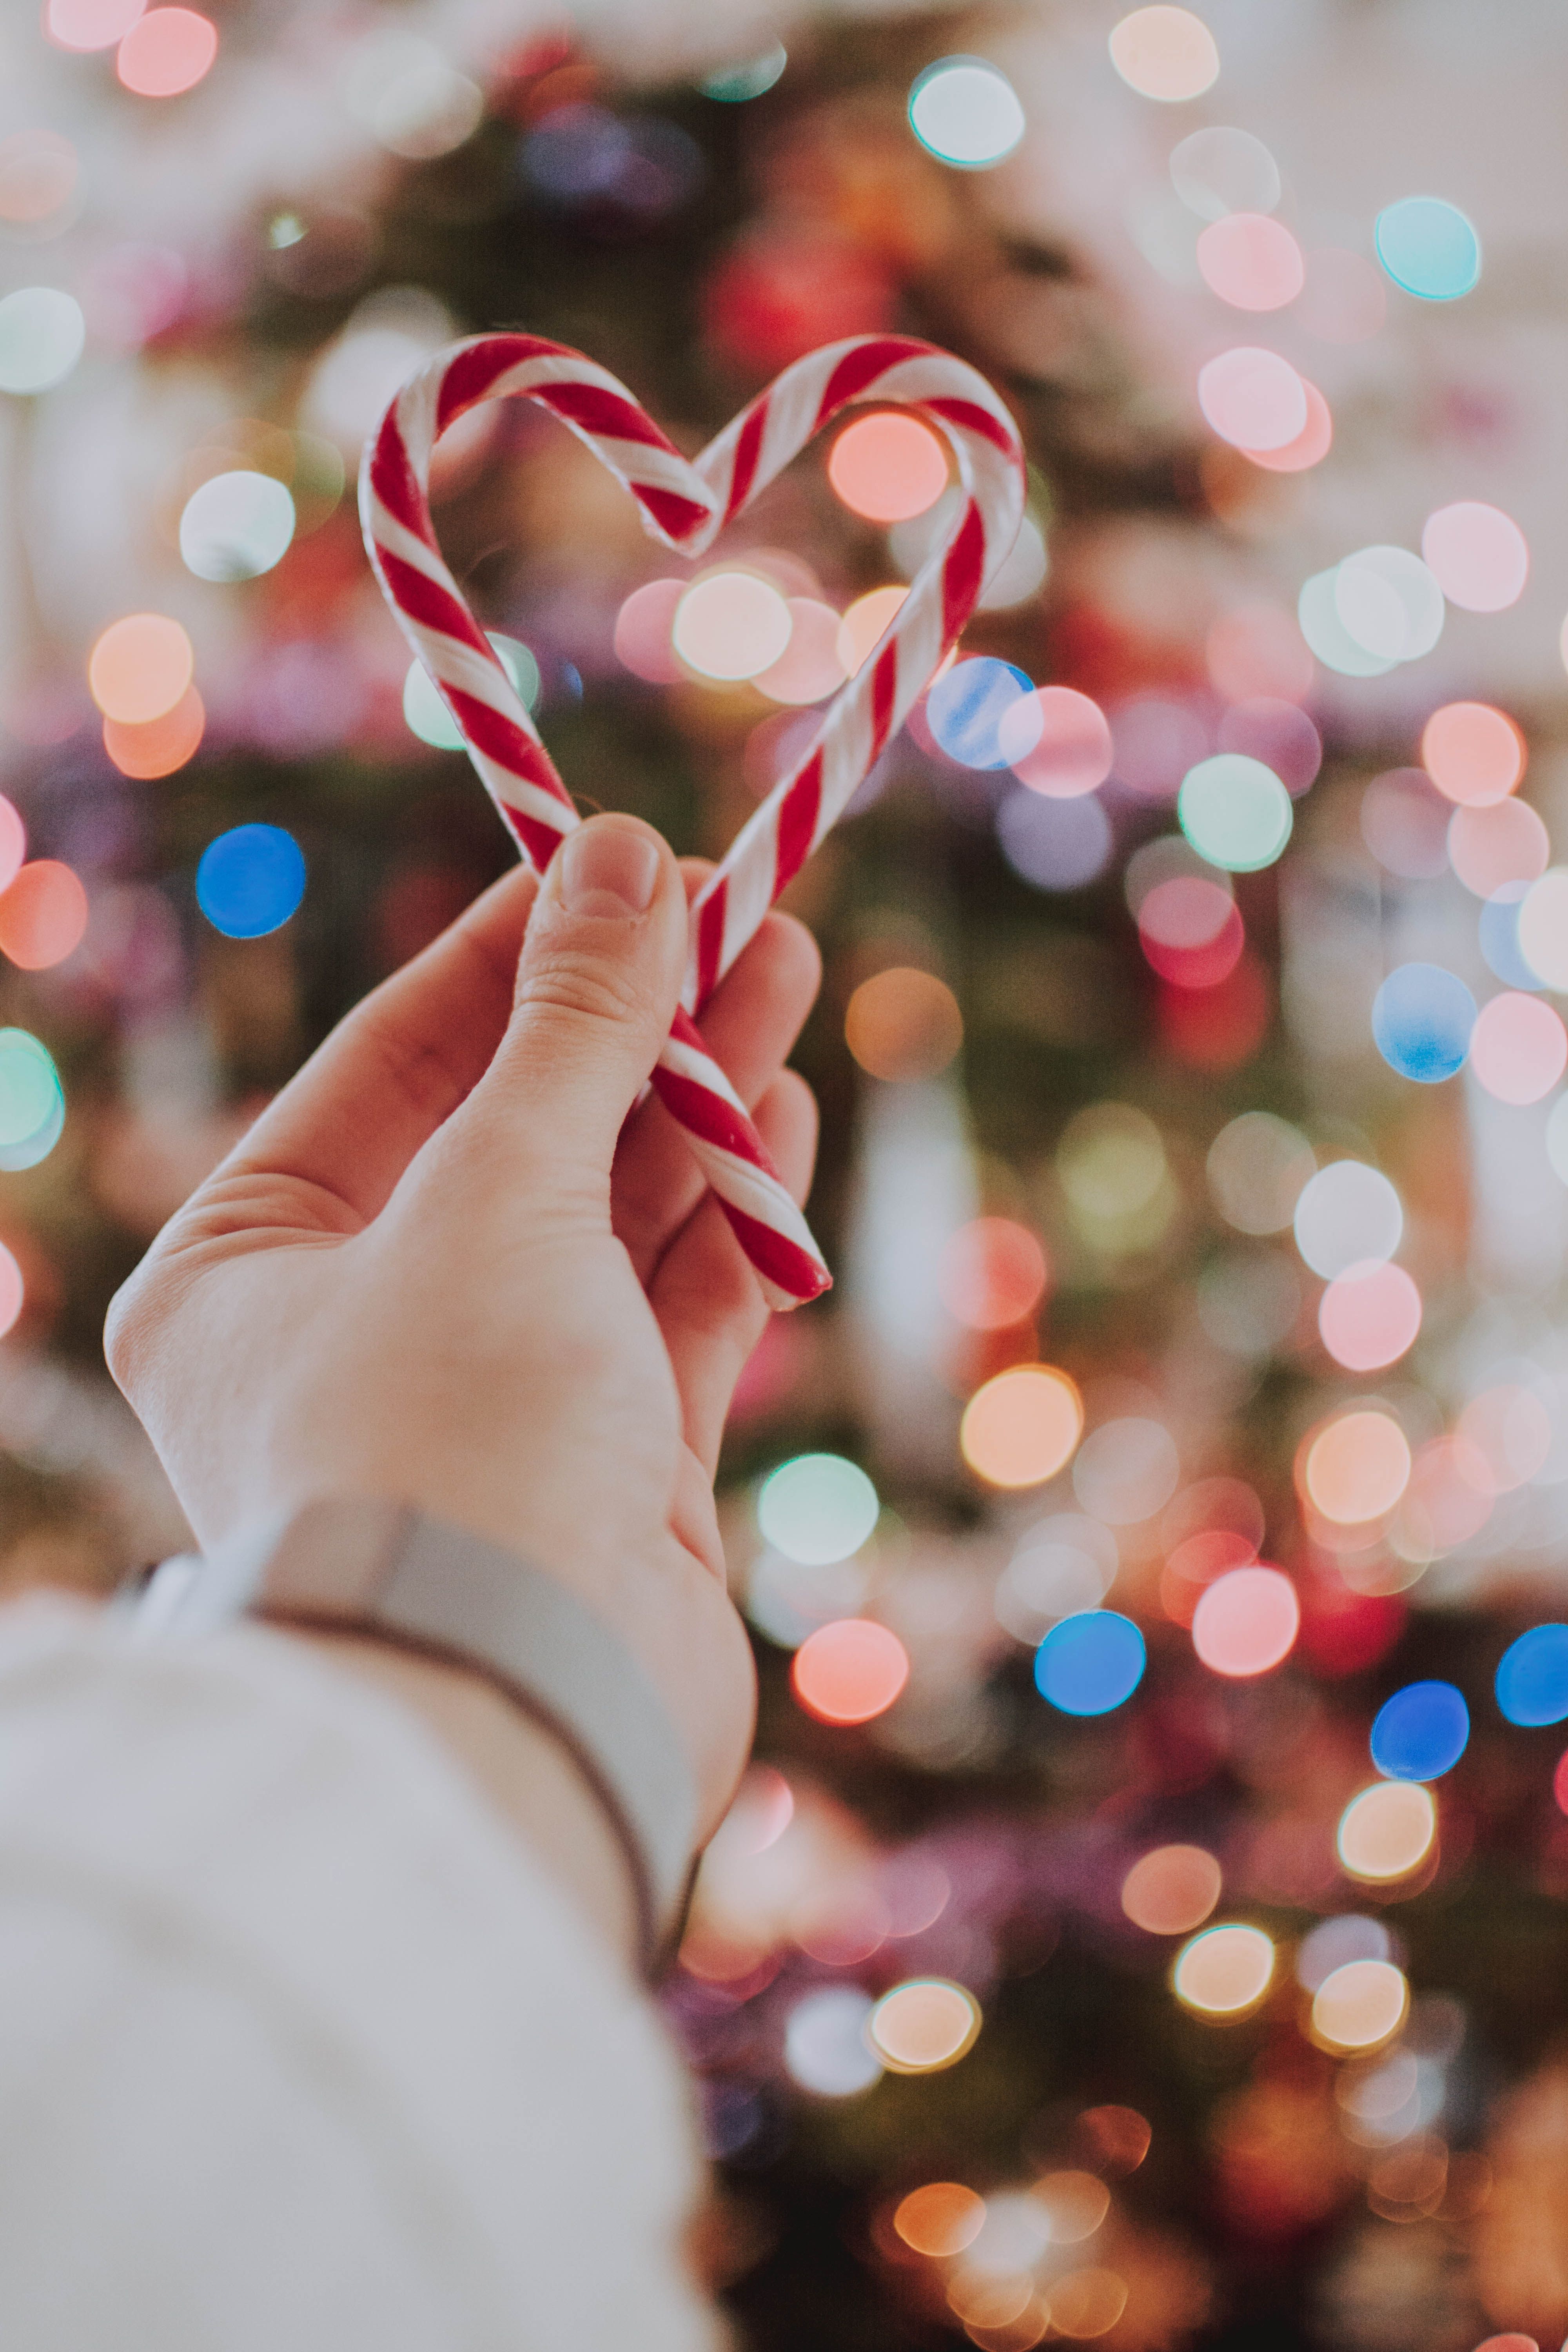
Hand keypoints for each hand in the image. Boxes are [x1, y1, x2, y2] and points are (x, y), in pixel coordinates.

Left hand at [106, 815, 820, 1842]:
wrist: (521, 1706)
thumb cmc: (451, 1434)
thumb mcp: (502, 1188)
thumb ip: (576, 1031)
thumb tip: (628, 862)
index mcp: (248, 1266)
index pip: (392, 1060)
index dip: (516, 953)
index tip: (623, 862)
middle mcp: (356, 1329)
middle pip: (515, 1130)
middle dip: (632, 1022)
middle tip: (744, 906)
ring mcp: (489, 1399)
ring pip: (606, 1213)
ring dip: (697, 1100)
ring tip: (786, 974)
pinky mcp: (603, 1463)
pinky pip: (668, 1307)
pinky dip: (727, 1218)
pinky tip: (780, 1119)